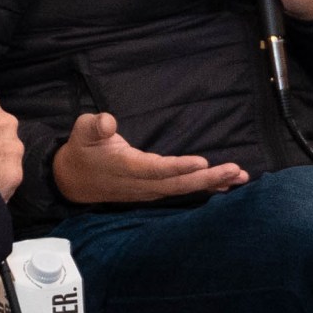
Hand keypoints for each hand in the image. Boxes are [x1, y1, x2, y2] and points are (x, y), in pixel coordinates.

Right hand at [50, 109, 247, 205]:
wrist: (73, 180)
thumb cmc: (82, 149)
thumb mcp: (83, 130)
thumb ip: (95, 125)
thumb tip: (108, 122)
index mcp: (126, 167)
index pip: (156, 169)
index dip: (179, 167)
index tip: (202, 162)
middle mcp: (141, 183)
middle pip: (178, 184)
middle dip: (208, 178)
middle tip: (236, 171)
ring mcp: (148, 190)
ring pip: (183, 189)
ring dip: (212, 183)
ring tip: (240, 177)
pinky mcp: (153, 191)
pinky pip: (181, 190)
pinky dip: (204, 187)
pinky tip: (226, 185)